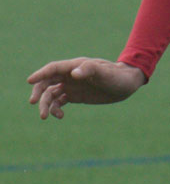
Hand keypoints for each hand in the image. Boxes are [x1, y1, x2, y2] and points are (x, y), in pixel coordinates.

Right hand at [27, 58, 146, 119]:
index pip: (52, 69)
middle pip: (46, 82)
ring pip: (51, 94)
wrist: (125, 84)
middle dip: (39, 92)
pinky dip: (56, 108)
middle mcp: (69, 76)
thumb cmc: (115, 75)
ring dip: (46, 104)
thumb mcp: (104, 72)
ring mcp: (70, 86)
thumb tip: (74, 74)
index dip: (40, 74)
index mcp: (73, 66)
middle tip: (34, 103)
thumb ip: (89, 70)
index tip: (29, 81)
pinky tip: (60, 116)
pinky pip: (59, 102)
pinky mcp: (75, 96)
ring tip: (45, 116)